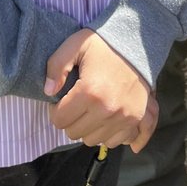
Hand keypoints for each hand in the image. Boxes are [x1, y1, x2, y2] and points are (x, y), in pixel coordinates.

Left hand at [45, 29, 153, 150]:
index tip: (61, 99)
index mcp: (89, 92)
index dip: (55, 110)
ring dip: (87, 128)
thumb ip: (56, 66)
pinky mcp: (135, 120)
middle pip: (74, 133)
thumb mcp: (76, 45)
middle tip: (74, 103)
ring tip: (89, 109)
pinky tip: (104, 118)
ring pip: (92, 140)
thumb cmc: (104, 44)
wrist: (138, 44)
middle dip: (70, 119)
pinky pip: (113, 141)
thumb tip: (48, 91)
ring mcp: (123, 117)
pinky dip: (106, 133)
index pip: (59, 120)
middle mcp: (106, 109)